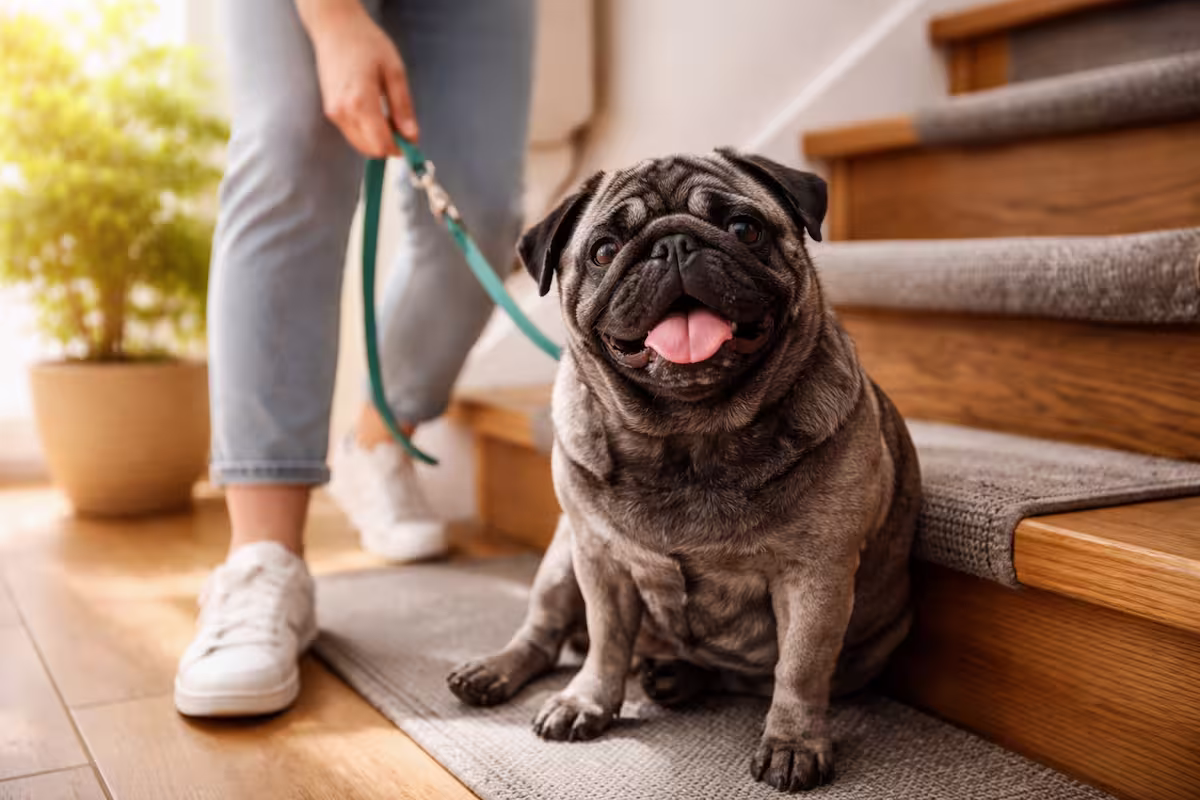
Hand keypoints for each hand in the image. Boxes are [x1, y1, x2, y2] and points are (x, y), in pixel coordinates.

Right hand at [307, 6, 418, 156]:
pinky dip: (367, 131)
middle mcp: (343, 111)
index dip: (399, 149)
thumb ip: (403, 107)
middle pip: (370, 149)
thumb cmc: (366, 43)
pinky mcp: (330, 110)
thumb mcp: (394, 72)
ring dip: (377, 139)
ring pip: (360, 144)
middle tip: (402, 128)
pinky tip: (376, 113)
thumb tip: (412, 136)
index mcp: (361, 101)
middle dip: (389, 144)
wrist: (335, 28)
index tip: (411, 142)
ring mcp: (334, 112)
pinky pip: (352, 132)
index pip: (381, 144)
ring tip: (389, 116)